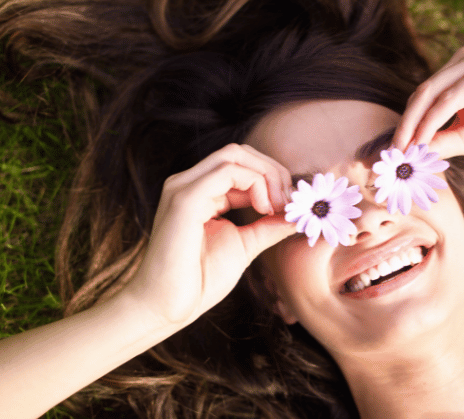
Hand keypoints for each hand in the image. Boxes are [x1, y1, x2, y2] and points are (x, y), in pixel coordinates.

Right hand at [122, 143, 296, 326]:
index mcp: (200, 192)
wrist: (166, 307)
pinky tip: (264, 208)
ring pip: (234, 155)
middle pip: (240, 153)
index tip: (292, 206)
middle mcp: (189, 183)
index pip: (242, 164)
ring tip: (277, 207)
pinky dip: (255, 184)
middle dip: (273, 171)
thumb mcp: (245, 245)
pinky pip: (227, 172)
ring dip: (267, 176)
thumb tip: (297, 214)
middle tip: (289, 202)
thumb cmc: (199, 280)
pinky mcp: (185, 199)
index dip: (273, 178)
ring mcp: (184, 187)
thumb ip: (268, 225)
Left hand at [392, 46, 463, 159]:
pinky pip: (451, 98)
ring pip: (432, 94)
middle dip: (404, 126)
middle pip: (422, 93)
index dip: (405, 124)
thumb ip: (440, 140)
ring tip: (405, 153)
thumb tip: (408, 153)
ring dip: (414, 125)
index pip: (422, 96)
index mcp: (461, 72)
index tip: (391, 153)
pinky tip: (422, 141)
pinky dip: (433, 121)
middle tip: (392, 155)